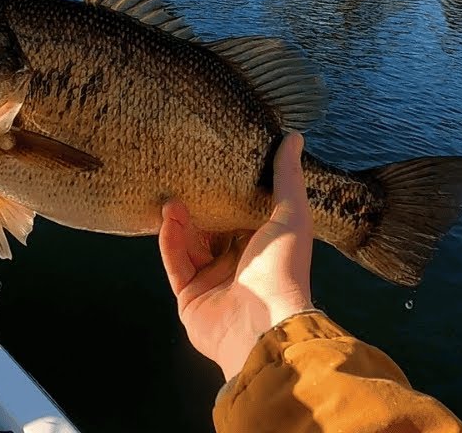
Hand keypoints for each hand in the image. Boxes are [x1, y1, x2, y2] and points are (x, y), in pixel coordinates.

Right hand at [158, 132, 313, 380]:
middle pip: (212, 231)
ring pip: (190, 246)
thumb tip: (294, 136)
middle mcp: (238, 266)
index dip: (228, 195)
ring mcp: (213, 283)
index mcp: (263, 250)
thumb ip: (287, 178)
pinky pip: (176, 264)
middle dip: (198, 208)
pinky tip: (167, 218)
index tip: (215, 168)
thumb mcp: (291, 215)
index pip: (242, 218)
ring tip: (172, 197)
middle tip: (185, 179)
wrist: (264, 324)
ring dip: (180, 222)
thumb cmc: (283, 268)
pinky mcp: (189, 298)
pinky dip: (170, 241)